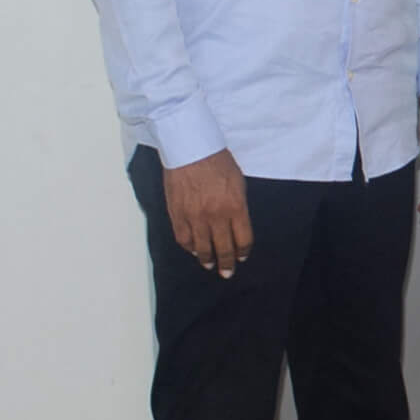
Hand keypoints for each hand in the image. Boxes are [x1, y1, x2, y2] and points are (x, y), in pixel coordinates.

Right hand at [162, 148, 251, 276]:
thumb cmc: (216, 160)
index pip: (242, 239)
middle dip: (227, 263)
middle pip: (223, 248)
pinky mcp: (177, 214)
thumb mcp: (238, 182)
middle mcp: (216, 216)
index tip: (242, 257)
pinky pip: (183, 238)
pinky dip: (188, 247)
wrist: (190, 148)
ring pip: (201, 247)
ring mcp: (195, 216)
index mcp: (235, 207)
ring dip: (206, 259)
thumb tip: (237, 223)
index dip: (242, 251)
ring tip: (209, 264)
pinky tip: (192, 250)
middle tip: (227, 272)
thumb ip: (238, 206)